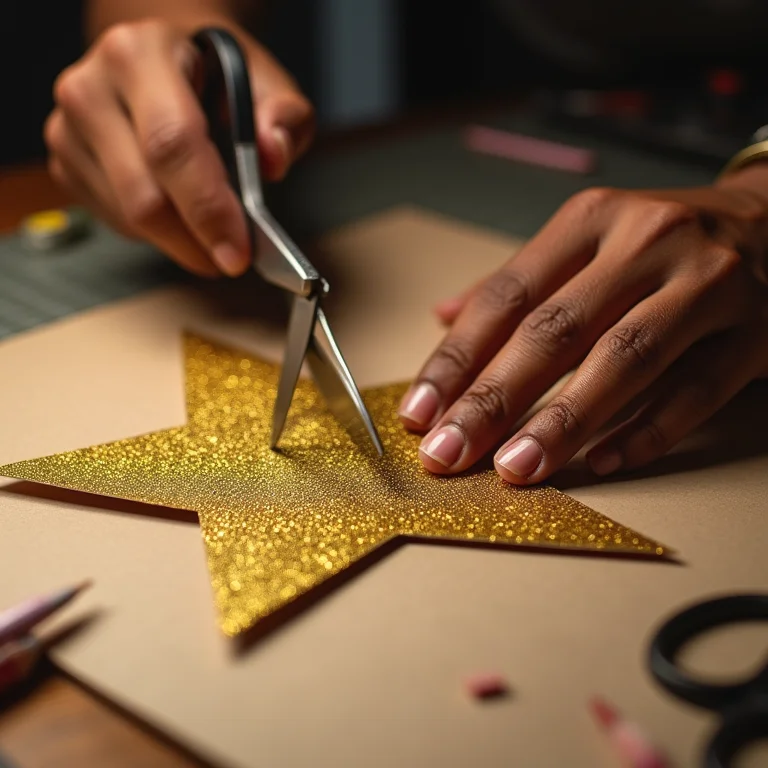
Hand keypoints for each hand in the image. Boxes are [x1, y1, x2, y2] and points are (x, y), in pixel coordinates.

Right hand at [45, 19, 313, 276]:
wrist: (166, 58)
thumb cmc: (217, 74)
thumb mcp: (266, 83)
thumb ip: (283, 117)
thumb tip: (272, 155)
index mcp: (141, 55)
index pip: (172, 144)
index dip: (207, 207)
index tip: (238, 251)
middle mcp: (91, 89)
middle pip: (144, 195)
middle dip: (195, 242)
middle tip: (232, 259)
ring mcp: (68, 129)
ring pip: (129, 218)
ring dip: (179, 240)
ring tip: (211, 230)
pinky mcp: (64, 165)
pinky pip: (115, 222)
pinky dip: (155, 234)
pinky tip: (178, 211)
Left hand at [399, 182, 767, 483]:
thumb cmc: (659, 243)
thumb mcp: (586, 241)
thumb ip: (516, 283)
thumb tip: (441, 316)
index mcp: (591, 221)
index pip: (506, 296)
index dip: (457, 359)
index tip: (421, 412)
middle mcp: (648, 242)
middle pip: (555, 331)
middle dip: (493, 400)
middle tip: (449, 453)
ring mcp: (708, 285)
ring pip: (624, 360)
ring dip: (563, 422)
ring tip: (516, 468)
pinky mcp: (757, 332)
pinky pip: (696, 392)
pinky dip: (646, 431)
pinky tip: (600, 464)